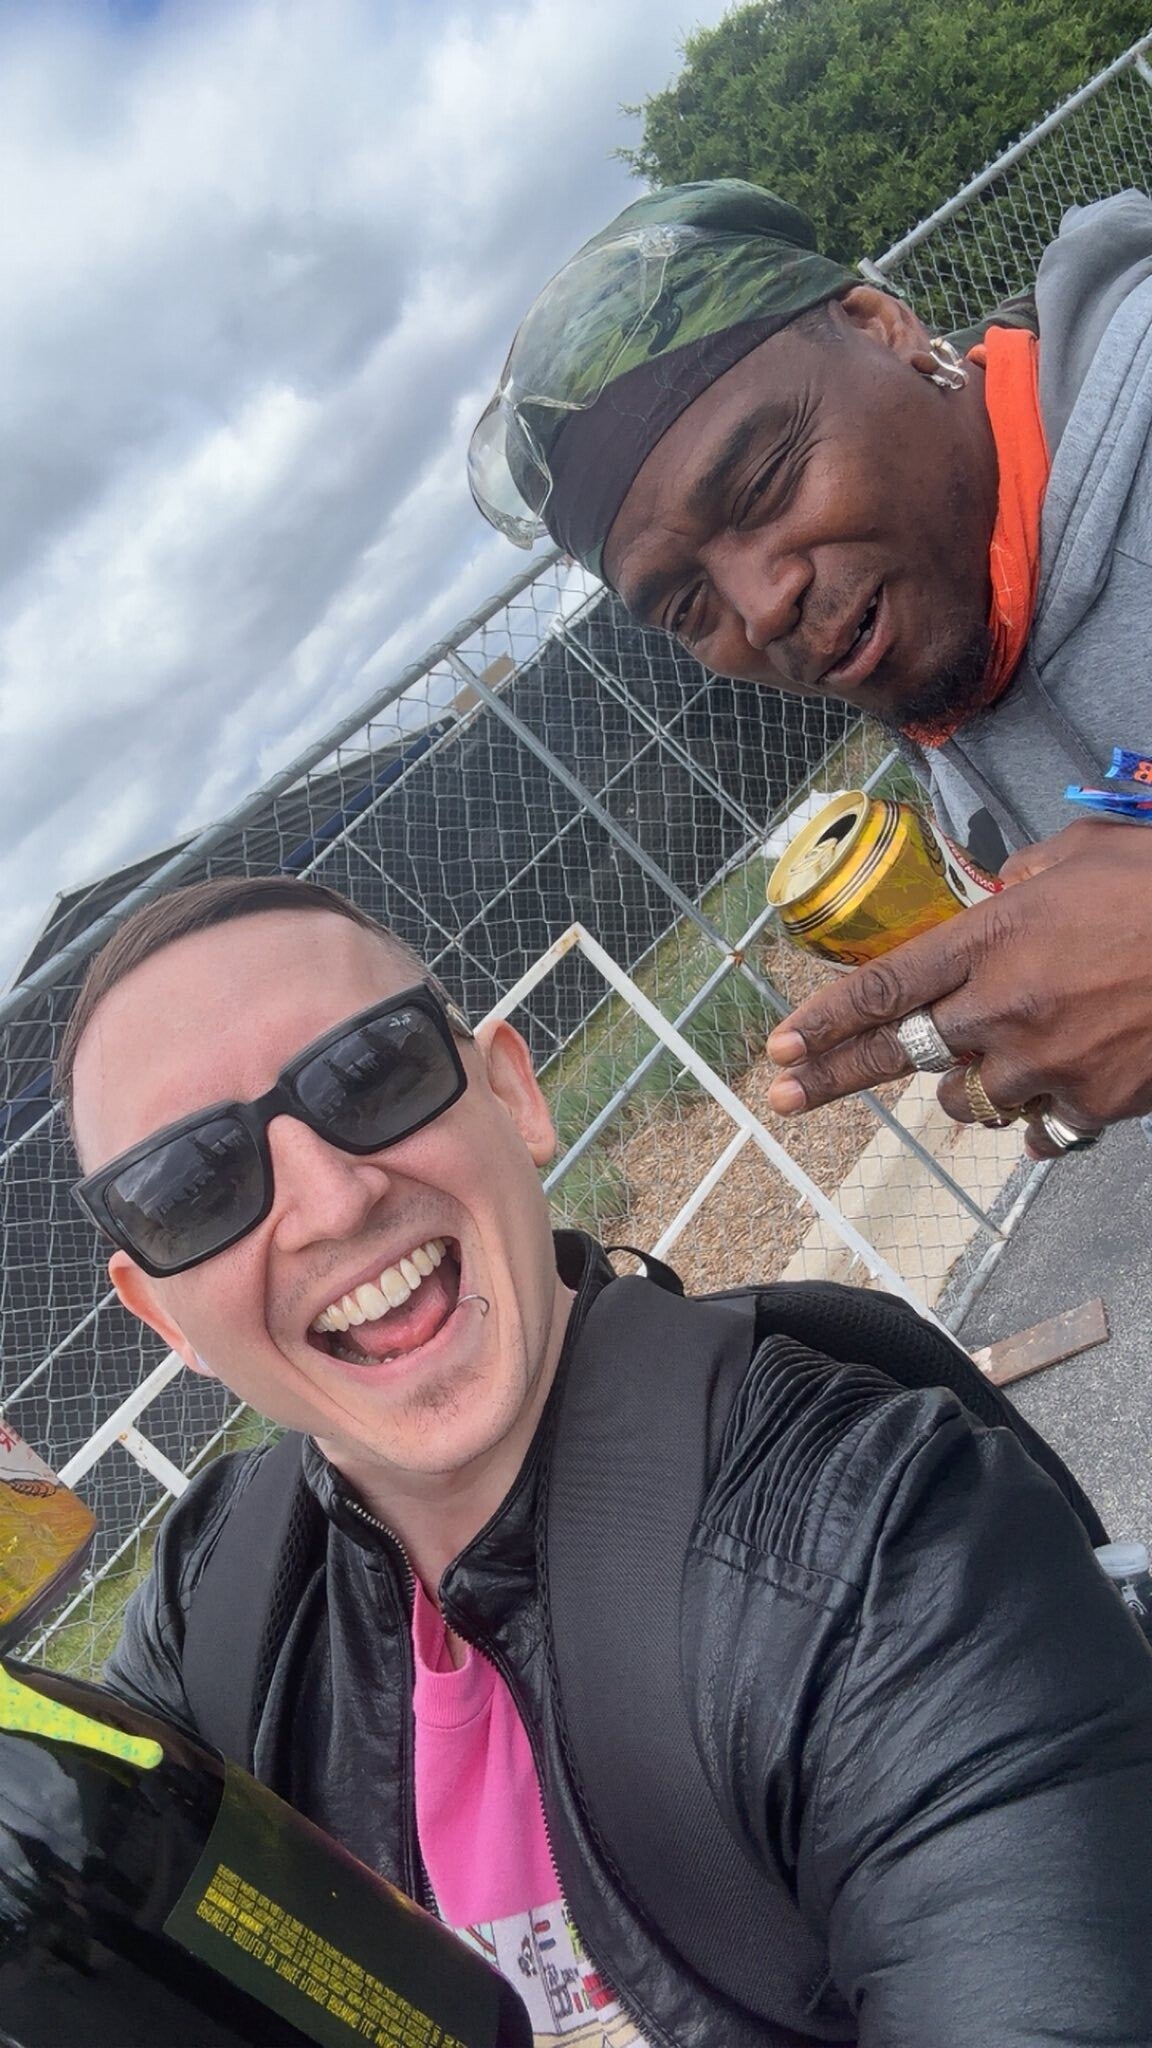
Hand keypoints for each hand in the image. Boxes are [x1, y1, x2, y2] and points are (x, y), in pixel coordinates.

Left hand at [765, 818, 1151, 1138]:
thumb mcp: (1086, 852)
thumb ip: (1026, 875)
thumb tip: (1005, 888)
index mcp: (996, 936)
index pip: (887, 984)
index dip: (827, 1019)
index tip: (781, 1046)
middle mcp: (1006, 1006)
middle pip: (901, 1054)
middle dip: (837, 1078)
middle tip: (785, 1100)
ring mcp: (1049, 1062)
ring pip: (968, 1100)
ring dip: (965, 1085)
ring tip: (993, 1060)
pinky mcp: (1096, 1105)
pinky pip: (1041, 1132)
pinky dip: (1040, 1121)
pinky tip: (1056, 1097)